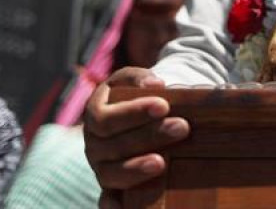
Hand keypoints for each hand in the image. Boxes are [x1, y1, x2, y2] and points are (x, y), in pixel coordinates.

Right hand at [83, 67, 190, 208]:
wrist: (141, 115)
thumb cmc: (139, 95)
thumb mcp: (137, 81)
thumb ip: (141, 79)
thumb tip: (155, 85)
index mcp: (96, 114)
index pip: (108, 117)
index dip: (134, 112)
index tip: (164, 105)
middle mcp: (93, 143)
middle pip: (114, 145)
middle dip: (149, 136)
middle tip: (182, 127)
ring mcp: (101, 167)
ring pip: (111, 173)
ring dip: (136, 169)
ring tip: (162, 163)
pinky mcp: (111, 186)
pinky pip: (107, 199)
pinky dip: (113, 204)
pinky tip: (124, 208)